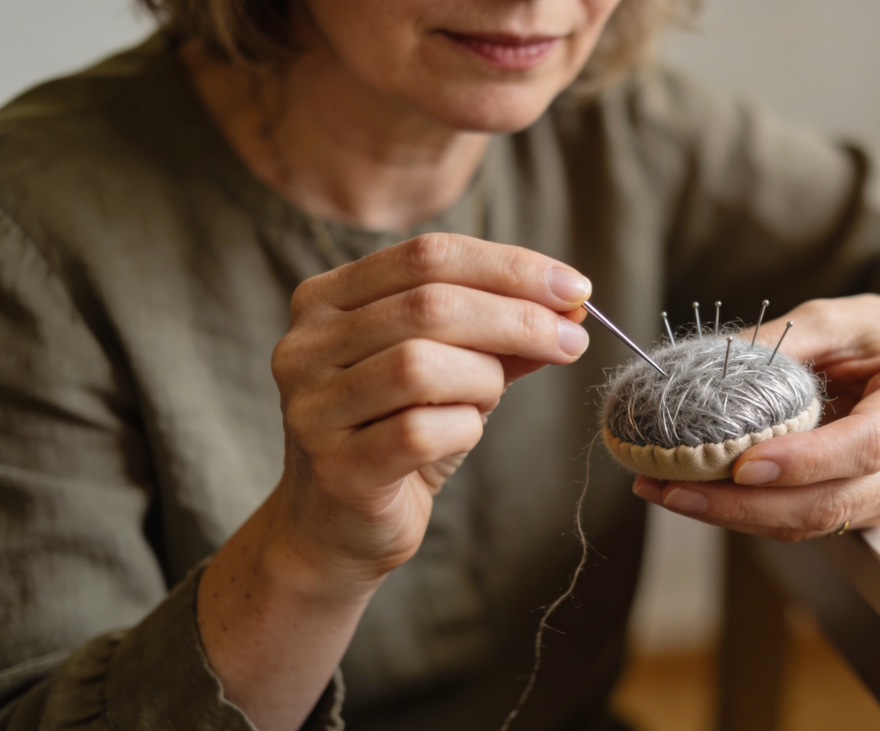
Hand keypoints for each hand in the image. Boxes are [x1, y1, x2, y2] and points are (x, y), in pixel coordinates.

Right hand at [265, 232, 591, 586]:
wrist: (338, 526)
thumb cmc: (396, 431)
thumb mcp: (448, 369)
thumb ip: (498, 333)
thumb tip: (571, 307)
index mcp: (327, 298)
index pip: (427, 255)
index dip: (509, 266)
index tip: (574, 287)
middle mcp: (306, 345)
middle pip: (430, 305)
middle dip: (517, 318)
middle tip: (571, 338)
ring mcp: (314, 408)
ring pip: (421, 365)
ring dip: (484, 377)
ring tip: (493, 396)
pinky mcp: (337, 468)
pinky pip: (419, 432)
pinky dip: (464, 428)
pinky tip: (464, 433)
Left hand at [631, 284, 879, 540]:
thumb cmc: (874, 334)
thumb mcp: (830, 318)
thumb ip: (776, 343)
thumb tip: (701, 366)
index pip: (865, 446)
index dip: (803, 463)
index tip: (740, 466)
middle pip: (832, 502)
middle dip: (745, 505)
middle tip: (674, 489)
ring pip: (814, 523)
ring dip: (736, 516)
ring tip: (668, 492)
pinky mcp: (871, 510)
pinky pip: (807, 524)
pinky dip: (750, 515)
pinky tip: (702, 496)